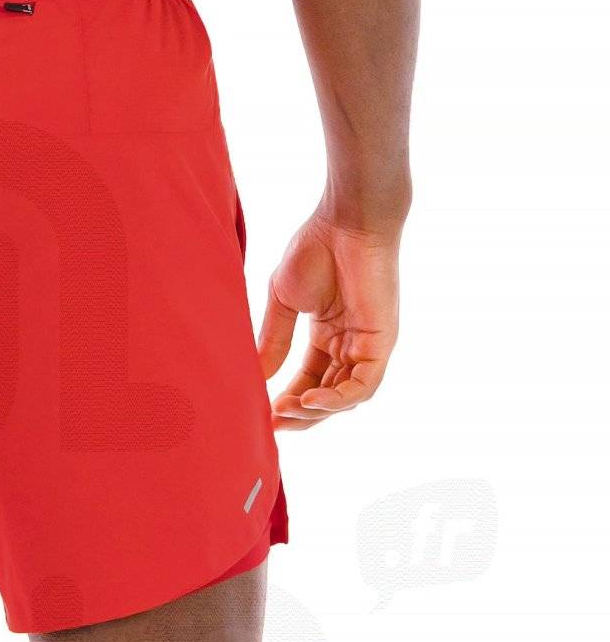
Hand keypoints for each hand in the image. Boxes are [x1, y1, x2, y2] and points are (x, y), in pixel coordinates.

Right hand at [257, 208, 400, 430]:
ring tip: (285, 410)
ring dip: (315, 411)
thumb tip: (259, 376)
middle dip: (299, 415)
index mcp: (329, 335)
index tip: (262, 415)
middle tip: (271, 423)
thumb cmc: (316, 247)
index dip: (287, 402)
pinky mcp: (382, 342)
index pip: (309, 382)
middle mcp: (351, 344)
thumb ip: (274, 340)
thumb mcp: (284, 301)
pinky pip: (363, 386)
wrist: (346, 218)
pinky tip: (309, 399)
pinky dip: (337, 399)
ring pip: (345, 398)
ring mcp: (368, 345)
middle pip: (327, 396)